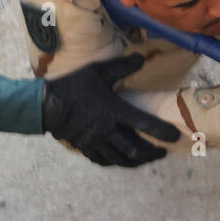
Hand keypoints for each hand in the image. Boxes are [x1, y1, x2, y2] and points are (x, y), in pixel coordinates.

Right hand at [42, 55, 181, 166]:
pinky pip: (103, 160)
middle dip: (151, 154)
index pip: (144, 124)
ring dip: (135, 161)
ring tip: (146, 160)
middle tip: (162, 153)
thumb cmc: (72, 86)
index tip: (175, 138)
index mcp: (114, 111)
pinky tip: (120, 161)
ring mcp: (95, 141)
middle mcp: (107, 130)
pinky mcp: (84, 147)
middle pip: (135, 149)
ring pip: (120, 158)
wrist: (45, 104)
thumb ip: (121, 67)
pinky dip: (114, 162)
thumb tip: (141, 58)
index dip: (161, 132)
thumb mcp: (97, 71)